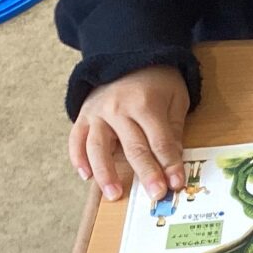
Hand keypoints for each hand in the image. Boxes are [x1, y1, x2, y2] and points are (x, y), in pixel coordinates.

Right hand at [71, 66, 190, 203]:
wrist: (127, 56)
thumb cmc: (157, 81)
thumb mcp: (176, 98)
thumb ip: (173, 130)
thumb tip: (173, 163)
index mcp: (146, 103)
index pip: (159, 141)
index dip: (169, 165)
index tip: (176, 184)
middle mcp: (119, 109)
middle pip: (134, 147)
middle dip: (146, 174)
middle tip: (155, 195)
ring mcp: (98, 113)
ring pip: (99, 147)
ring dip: (106, 173)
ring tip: (114, 194)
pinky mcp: (84, 115)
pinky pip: (77, 139)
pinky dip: (78, 158)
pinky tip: (85, 176)